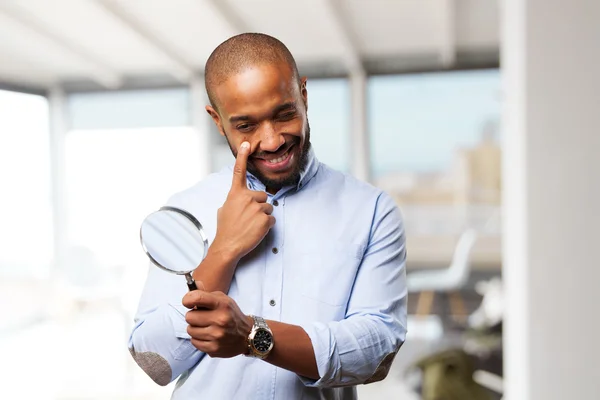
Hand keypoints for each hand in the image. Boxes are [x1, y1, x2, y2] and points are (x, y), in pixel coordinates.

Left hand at [183, 282, 252, 357]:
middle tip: (201, 317)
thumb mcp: (223, 300)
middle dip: (193, 316)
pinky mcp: (214, 348)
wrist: (246, 336)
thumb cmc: (231, 315)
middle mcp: (220, 320)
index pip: (197, 298)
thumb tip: (192, 285)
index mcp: (222, 305)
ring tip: (205, 327)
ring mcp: (217, 336)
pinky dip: (198, 339)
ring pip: (190, 330)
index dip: (187, 299)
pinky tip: (207, 336)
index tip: (188, 302)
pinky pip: (194, 342)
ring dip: (195, 328)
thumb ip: (206, 293)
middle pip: (189, 316)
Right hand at [211, 141, 275, 261]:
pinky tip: (255, 231)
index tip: (246, 144)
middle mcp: (247, 197)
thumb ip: (235, 200)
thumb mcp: (224, 209)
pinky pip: (271, 219)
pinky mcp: (265, 218)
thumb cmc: (225, 229)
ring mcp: (257, 208)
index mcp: (236, 194)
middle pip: (263, 196)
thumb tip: (241, 201)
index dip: (242, 157)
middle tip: (248, 218)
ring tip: (251, 225)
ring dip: (262, 216)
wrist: (228, 245)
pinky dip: (266, 226)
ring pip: (268, 208)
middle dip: (259, 206)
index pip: (239, 171)